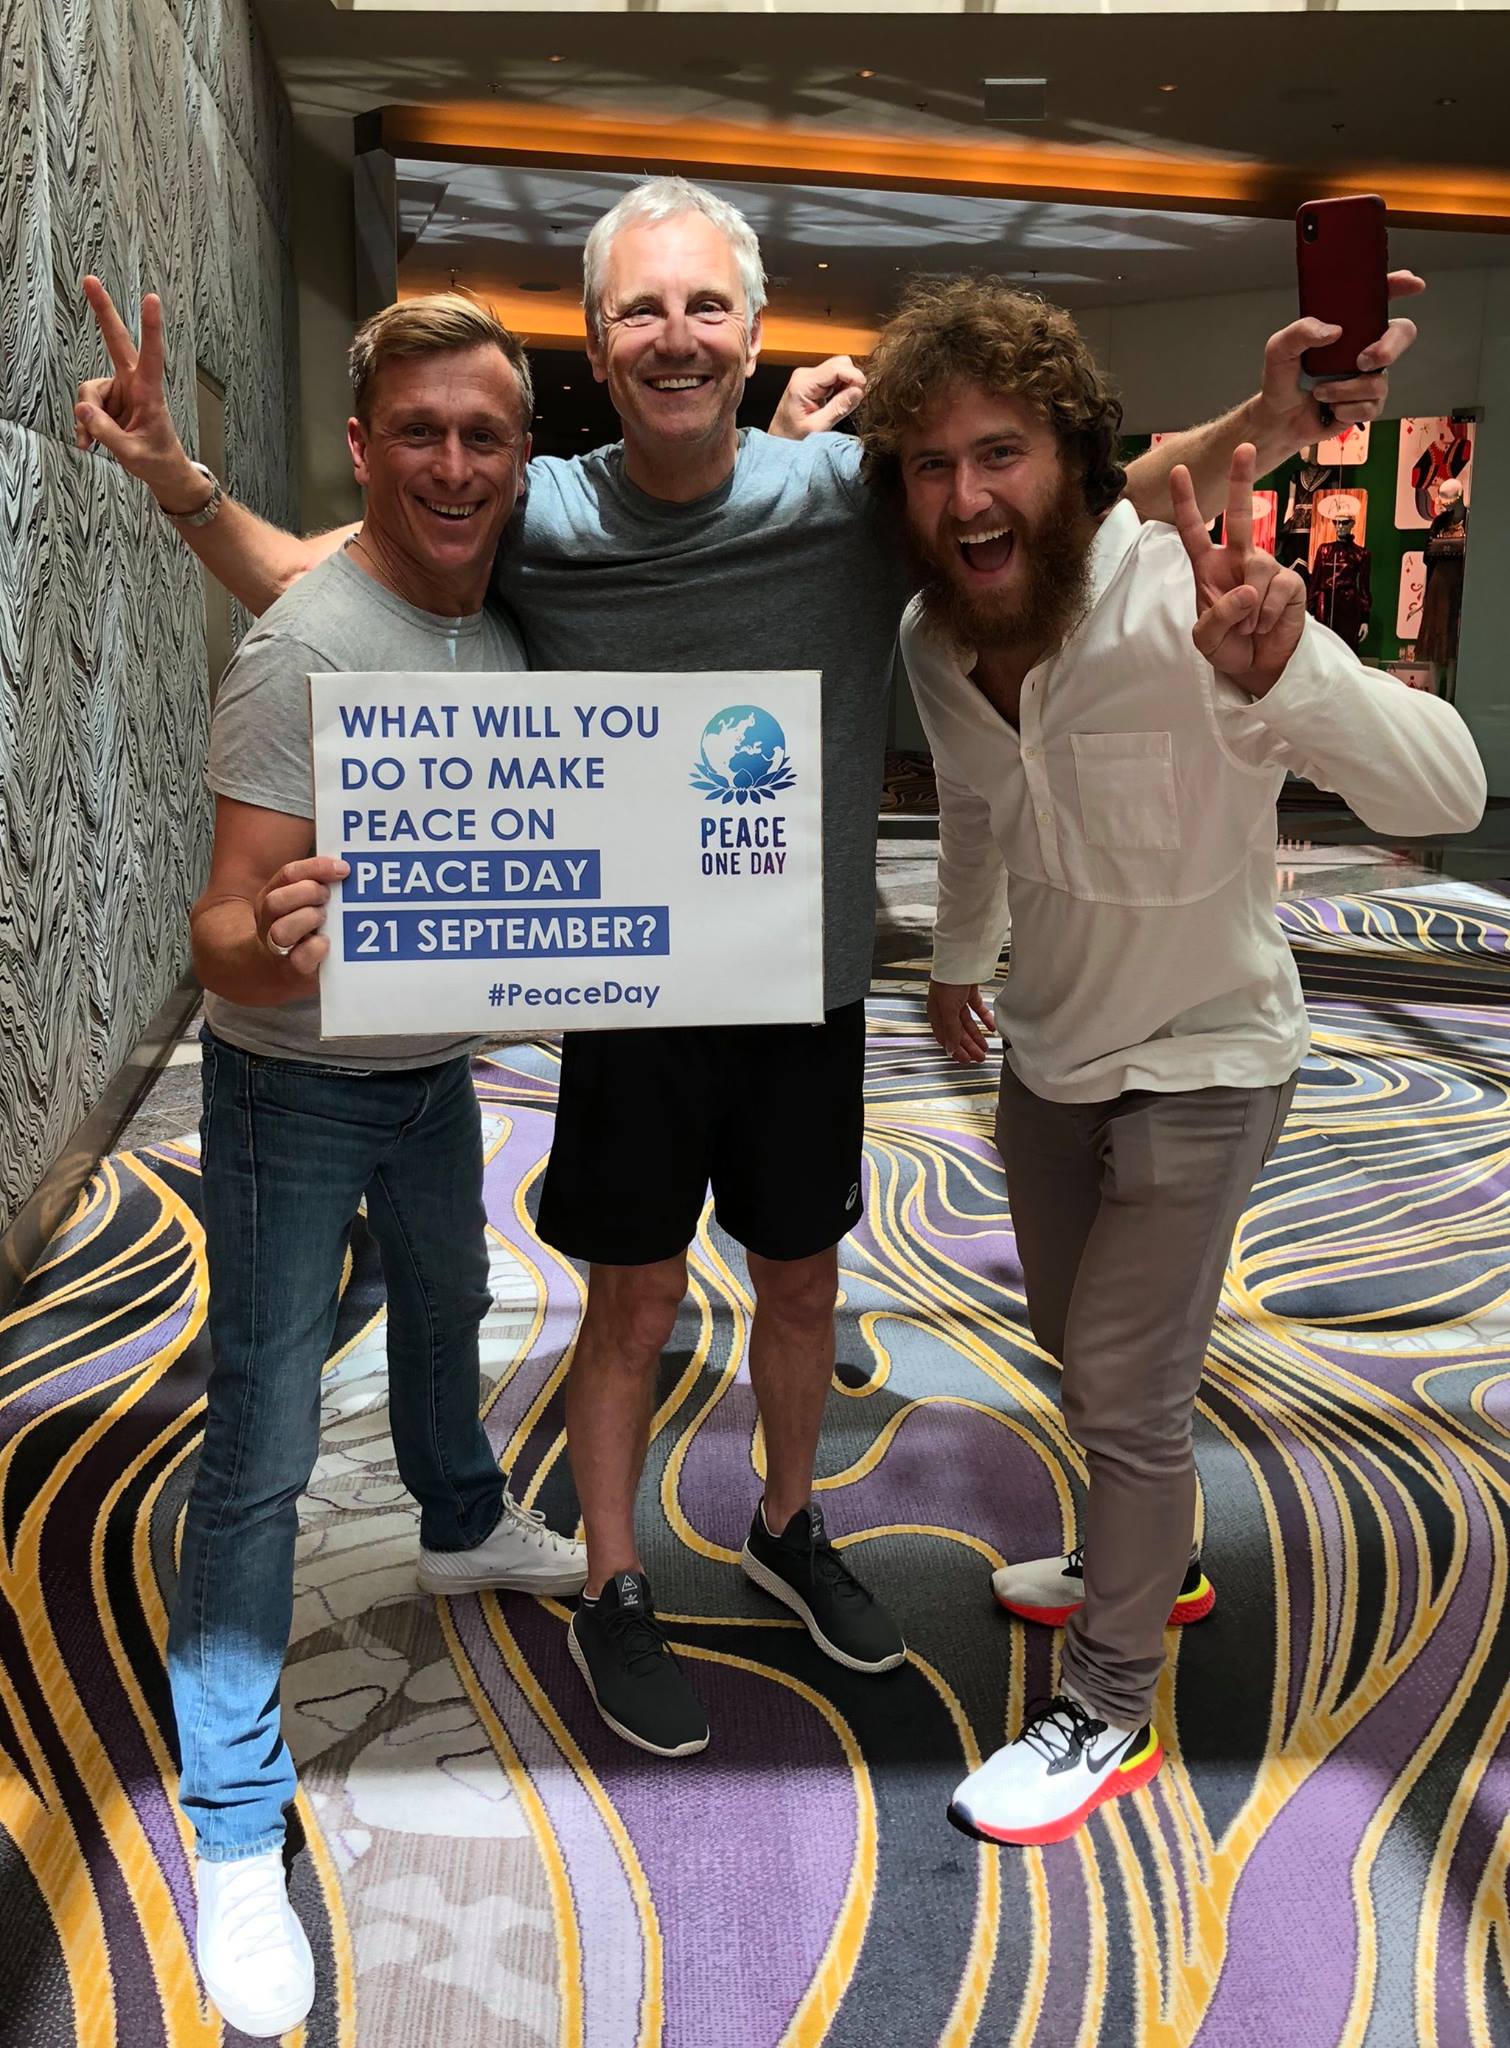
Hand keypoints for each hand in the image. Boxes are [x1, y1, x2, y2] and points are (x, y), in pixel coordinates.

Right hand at [73, 276, 205, 510]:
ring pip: (89, 392)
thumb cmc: (156, 459)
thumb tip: (83, 411)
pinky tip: (89, 442)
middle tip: (89, 280)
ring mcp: (119, 390)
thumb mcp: (131, 453)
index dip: (150, 327)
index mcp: (149, 391)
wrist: (161, 471)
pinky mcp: (107, 400)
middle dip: (102, 311)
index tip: (151, 298)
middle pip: (115, 341)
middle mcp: (133, 383)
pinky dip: (84, 425)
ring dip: (87, 418)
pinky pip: (86, 407)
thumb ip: (106, 433)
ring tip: (93, 442)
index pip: (151, 354)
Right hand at [254, 857, 348, 976]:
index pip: (289, 875)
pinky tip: (327, 942)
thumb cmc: (300, 926)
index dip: (317, 868)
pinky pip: (299, 958)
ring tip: (324, 919)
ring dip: (308, 920)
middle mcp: (270, 921)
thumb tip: (347, 868)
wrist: (277, 966)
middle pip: (276, 901)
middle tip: (328, 897)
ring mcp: (277, 947)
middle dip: (308, 894)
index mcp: (272, 896)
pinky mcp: (292, 970)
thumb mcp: (303, 900)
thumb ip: (318, 882)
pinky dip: (315, 948)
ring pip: (281, 930)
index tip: (344, 869)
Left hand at [767, 355, 866, 439]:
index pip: (837, 367)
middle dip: (851, 380)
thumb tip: (858, 391)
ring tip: (840, 405)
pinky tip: (836, 403)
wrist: (779, 439)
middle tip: (850, 401)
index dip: (854, 377)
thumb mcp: (817, 427)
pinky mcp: (813, 381)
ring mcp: (809, 376)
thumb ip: (839, 408)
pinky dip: (841, 388)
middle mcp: (805, 374)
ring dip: (847, 385)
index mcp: (803, 383)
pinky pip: (835, 377)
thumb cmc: (792, 436)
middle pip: (840, 363)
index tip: (862, 391)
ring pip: (840, 369)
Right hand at [927, 980, 995, 1064]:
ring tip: (986, 1047)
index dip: (954, 1050)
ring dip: (977, 1036)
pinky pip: (978, 1010)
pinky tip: (991, 1027)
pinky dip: (985, 1019)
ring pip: (968, 1024)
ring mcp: (957, 1001)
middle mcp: (946, 1009)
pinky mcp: (969, 993)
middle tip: (980, 1057)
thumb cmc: (948, 981)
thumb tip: (950, 1049)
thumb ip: (951, 1030)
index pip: (945, 1037)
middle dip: (969, 1046)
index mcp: (936, 1013)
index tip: (965, 1061)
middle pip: (958, 1032)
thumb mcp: (948, 1009)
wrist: (959, 959)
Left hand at [1170, 445, 1305, 695]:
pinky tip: (1265, 626)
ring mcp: (1266, 568)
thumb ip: (1217, 615)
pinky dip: (1266, 616)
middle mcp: (1238, 561)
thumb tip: (1247, 589)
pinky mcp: (1290, 582)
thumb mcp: (1206, 638)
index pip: (1194, 532)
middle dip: (1242, 480)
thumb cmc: (1228, 647)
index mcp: (1209, 569)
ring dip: (1248, 609)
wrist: (1259, 669)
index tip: (1178, 471)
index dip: (1186, 503)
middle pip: (1242, 515)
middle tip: (1244, 446)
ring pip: (1255, 571)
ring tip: (1248, 628)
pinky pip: (1276, 591)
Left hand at [1255, 270, 1423, 449]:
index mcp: (1348, 327)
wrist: (1278, 419)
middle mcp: (1364, 347)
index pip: (1379, 299)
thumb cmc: (1281, 379)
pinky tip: (1330, 407)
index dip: (1400, 286)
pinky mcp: (1366, 404)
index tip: (1412, 284)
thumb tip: (1333, 331)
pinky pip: (1371, 406)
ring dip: (1346, 390)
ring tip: (1320, 392)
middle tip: (1362, 361)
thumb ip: (1300, 332)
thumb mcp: (1279, 348)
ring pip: (1379, 380)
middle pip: (1402, 334)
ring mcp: (1369, 376)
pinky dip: (1346, 409)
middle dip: (1389, 347)